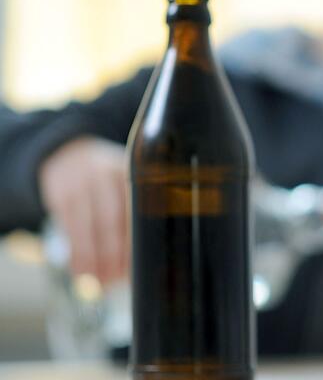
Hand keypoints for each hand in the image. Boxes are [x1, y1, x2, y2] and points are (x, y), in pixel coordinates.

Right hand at [39, 137, 128, 285]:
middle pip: (112, 220)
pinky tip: (81, 271)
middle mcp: (107, 175)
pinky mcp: (59, 194)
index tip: (141, 265)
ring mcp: (81, 183)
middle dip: (115, 254)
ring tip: (101, 282)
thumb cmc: (109, 180)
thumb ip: (139, 209)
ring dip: (93, 259)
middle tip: (120, 279)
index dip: (137, 240)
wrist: (68, 154)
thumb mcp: (128, 180)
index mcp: (133, 173)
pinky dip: (75, 253)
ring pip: (88, 227)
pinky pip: (68, 229)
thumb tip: (149, 258)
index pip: (137, 210)